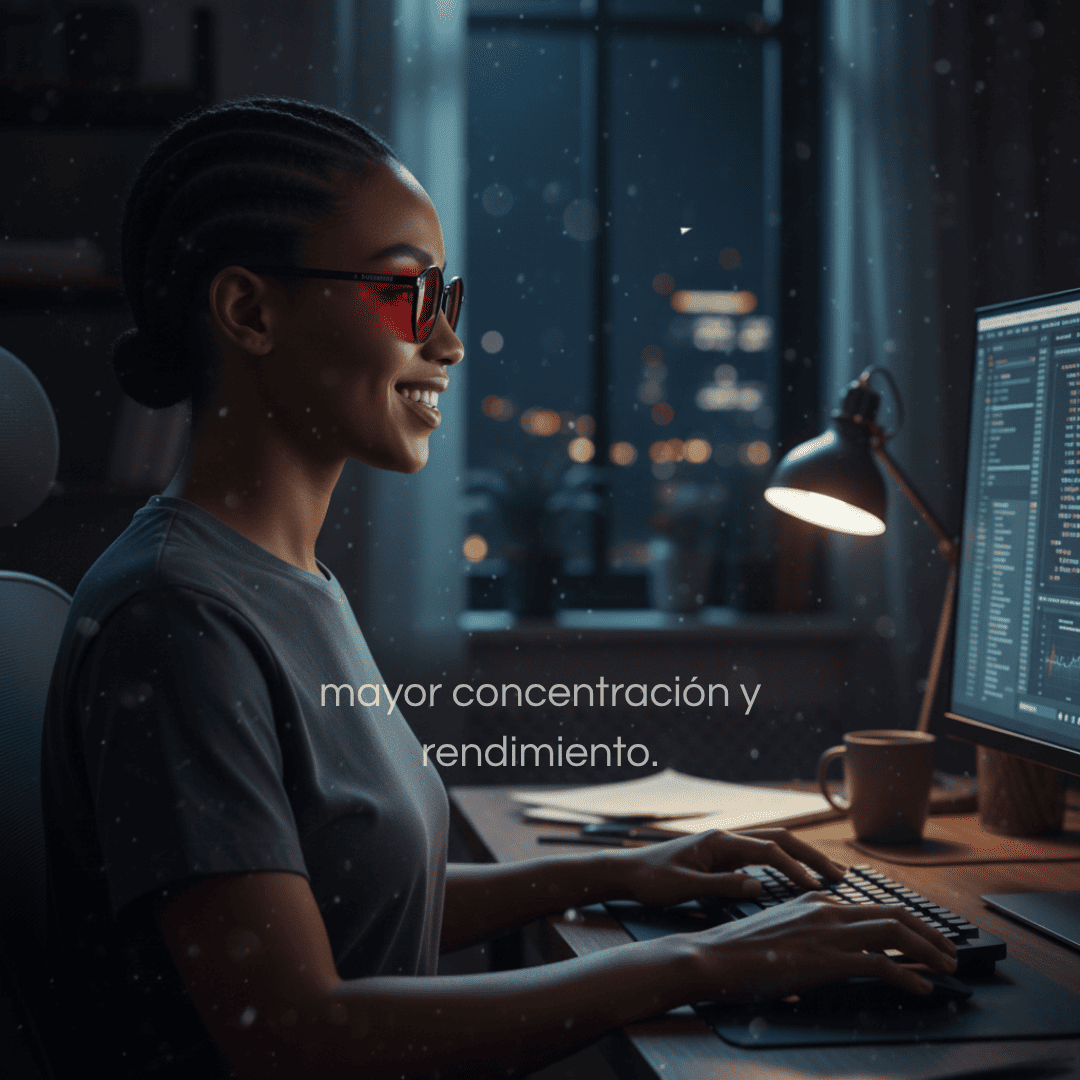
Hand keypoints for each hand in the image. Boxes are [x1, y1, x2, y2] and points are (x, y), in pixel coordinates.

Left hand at [611, 827, 846, 908]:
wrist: (626, 871)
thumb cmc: (651, 880)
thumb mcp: (685, 887)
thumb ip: (723, 886)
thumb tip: (760, 887)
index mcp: (719, 841)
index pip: (768, 850)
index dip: (795, 869)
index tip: (816, 889)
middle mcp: (726, 837)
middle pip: (779, 838)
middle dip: (810, 856)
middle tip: (840, 877)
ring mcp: (725, 845)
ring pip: (773, 844)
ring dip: (801, 857)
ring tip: (828, 876)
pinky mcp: (722, 855)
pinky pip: (761, 855)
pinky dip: (784, 863)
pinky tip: (797, 879)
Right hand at [679, 891, 959, 1001]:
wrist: (713, 957)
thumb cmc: (738, 951)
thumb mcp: (780, 932)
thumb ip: (808, 936)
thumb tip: (830, 955)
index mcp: (814, 902)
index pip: (872, 907)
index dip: (905, 922)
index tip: (922, 936)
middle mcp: (826, 910)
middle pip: (893, 913)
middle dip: (928, 931)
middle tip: (949, 949)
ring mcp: (828, 933)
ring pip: (894, 933)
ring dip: (928, 950)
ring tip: (947, 966)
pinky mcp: (827, 959)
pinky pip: (880, 966)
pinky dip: (908, 977)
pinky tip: (922, 988)